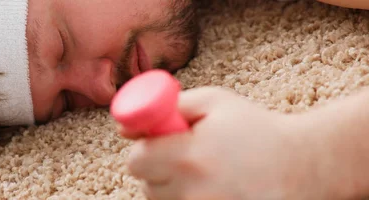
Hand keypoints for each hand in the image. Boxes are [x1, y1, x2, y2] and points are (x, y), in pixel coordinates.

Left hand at [120, 87, 329, 199]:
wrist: (302, 165)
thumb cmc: (255, 128)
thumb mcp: (213, 103)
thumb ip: (168, 107)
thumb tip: (125, 129)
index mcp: (190, 156)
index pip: (136, 161)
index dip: (143, 150)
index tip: (156, 144)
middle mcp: (194, 191)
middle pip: (146, 185)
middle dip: (156, 168)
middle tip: (183, 156)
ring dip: (170, 187)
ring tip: (202, 172)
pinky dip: (185, 199)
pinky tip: (207, 188)